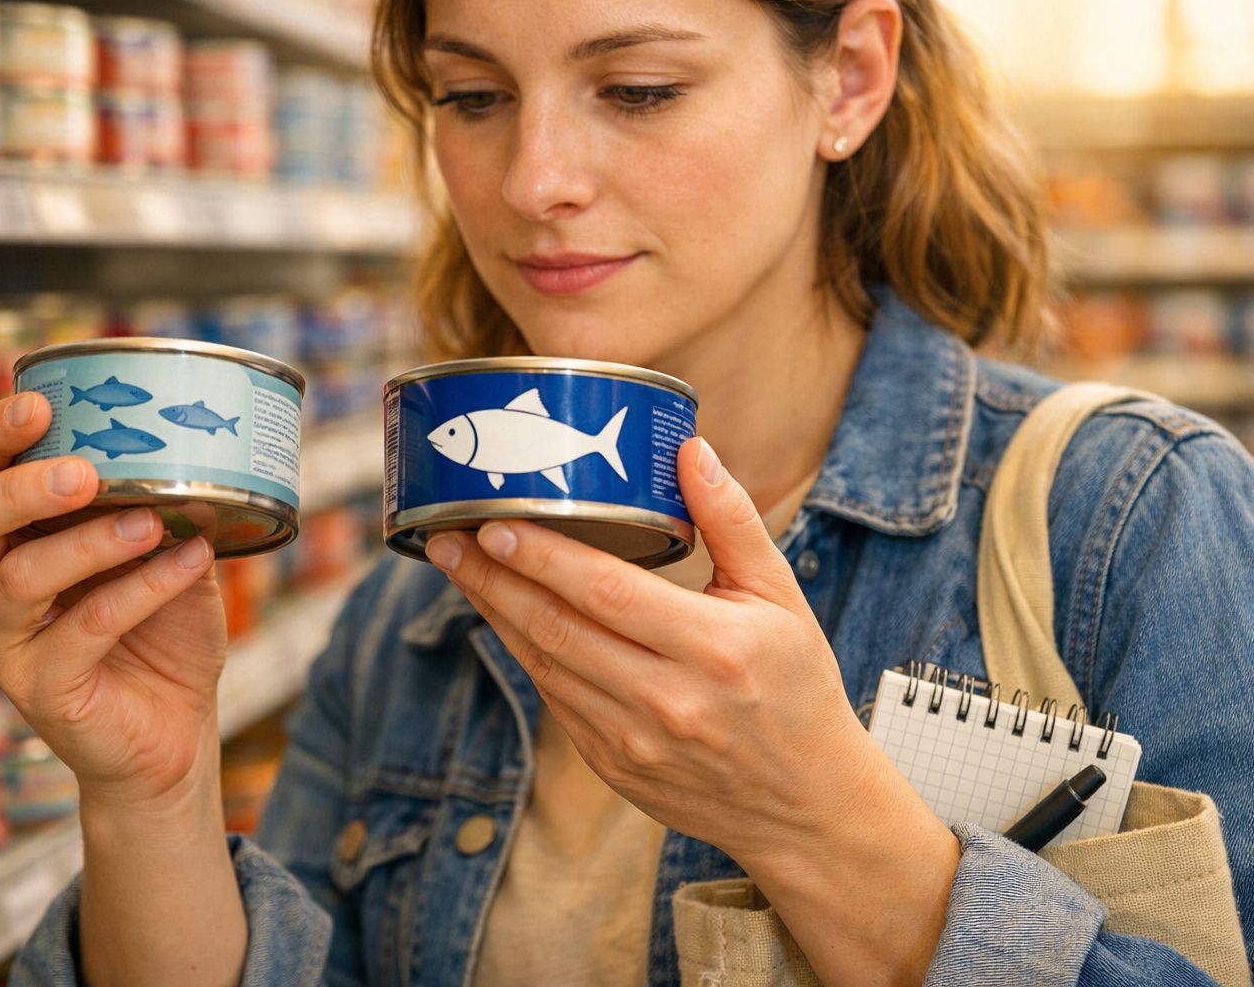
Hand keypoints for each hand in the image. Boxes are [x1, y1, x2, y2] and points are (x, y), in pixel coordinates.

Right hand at [0, 392, 225, 806]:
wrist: (174, 730)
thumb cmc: (160, 632)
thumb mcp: (163, 551)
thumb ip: (161, 503)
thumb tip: (192, 446)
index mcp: (1, 540)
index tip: (42, 404)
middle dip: (19, 488)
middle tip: (83, 471)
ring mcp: (6, 643)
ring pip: (18, 579)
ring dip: (88, 543)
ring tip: (151, 522)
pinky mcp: (42, 689)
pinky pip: (84, 630)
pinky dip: (141, 590)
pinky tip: (189, 563)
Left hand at [425, 437, 956, 984]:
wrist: (806, 803)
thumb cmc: (796, 688)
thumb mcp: (782, 597)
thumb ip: (732, 521)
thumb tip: (688, 450)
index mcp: (714, 649)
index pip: (605, 592)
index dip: (542, 557)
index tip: (495, 525)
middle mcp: (668, 700)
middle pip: (556, 629)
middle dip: (492, 580)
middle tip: (447, 539)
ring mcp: (634, 742)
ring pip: (544, 667)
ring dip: (496, 614)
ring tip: (461, 569)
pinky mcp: (614, 767)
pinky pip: (555, 701)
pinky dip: (525, 655)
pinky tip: (505, 617)